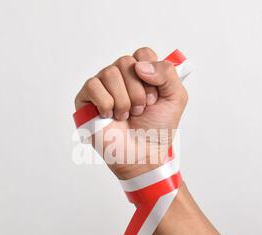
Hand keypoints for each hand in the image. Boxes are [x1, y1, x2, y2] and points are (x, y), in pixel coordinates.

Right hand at [74, 47, 187, 178]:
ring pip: (109, 73)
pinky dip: (105, 103)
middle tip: (140, 110)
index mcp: (141, 73)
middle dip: (138, 91)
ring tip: (126, 115)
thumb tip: (139, 66)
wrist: (143, 154)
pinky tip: (109, 116)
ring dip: (123, 100)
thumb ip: (167, 72)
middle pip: (126, 62)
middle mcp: (120, 77)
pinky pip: (92, 86)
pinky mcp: (86, 100)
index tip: (155, 97)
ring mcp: (102, 87)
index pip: (142, 53)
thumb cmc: (157, 129)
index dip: (151, 75)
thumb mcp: (176, 97)